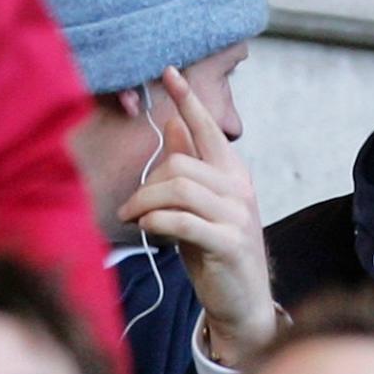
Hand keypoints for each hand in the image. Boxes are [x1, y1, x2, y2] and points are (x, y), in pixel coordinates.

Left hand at [117, 66, 273, 366]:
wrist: (243, 301)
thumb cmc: (216, 251)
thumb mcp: (203, 204)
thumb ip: (193, 166)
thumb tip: (176, 125)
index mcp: (234, 175)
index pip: (209, 130)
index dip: (189, 101)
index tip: (170, 72)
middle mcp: (240, 189)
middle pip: (181, 164)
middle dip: (146, 184)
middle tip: (130, 208)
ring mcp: (237, 216)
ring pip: (179, 190)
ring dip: (145, 204)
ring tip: (134, 220)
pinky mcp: (229, 243)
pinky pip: (182, 221)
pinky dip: (157, 222)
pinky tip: (148, 229)